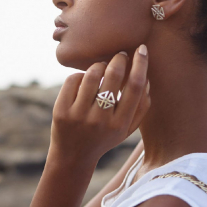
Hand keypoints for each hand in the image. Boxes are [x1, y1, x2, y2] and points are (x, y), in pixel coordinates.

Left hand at [48, 44, 150, 166]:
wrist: (73, 157)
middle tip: (120, 55)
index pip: (134, 87)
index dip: (140, 64)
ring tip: (102, 67)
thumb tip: (146, 77)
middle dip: (119, 59)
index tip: (141, 49)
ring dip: (99, 65)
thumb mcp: (126, 129)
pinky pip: (73, 80)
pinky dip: (81, 75)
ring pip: (92, 75)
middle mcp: (100, 120)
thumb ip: (141, 107)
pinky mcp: (61, 111)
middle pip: (113, 76)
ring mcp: (78, 116)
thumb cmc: (105, 138)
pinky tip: (85, 80)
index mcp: (120, 125)